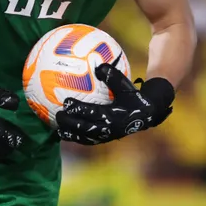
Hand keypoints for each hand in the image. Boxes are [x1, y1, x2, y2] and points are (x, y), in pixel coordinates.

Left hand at [55, 63, 173, 145]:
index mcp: (114, 115)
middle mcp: (110, 128)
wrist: (147, 114)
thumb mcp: (126, 85)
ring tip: (59, 130)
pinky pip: (90, 140)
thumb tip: (99, 65)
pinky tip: (67, 134)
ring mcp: (108, 136)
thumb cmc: (134, 97)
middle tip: (58, 115)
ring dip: (72, 134)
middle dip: (70, 123)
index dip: (78, 109)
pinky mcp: (106, 139)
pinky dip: (78, 138)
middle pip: (86, 127)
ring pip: (86, 137)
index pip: (92, 112)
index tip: (66, 103)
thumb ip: (113, 76)